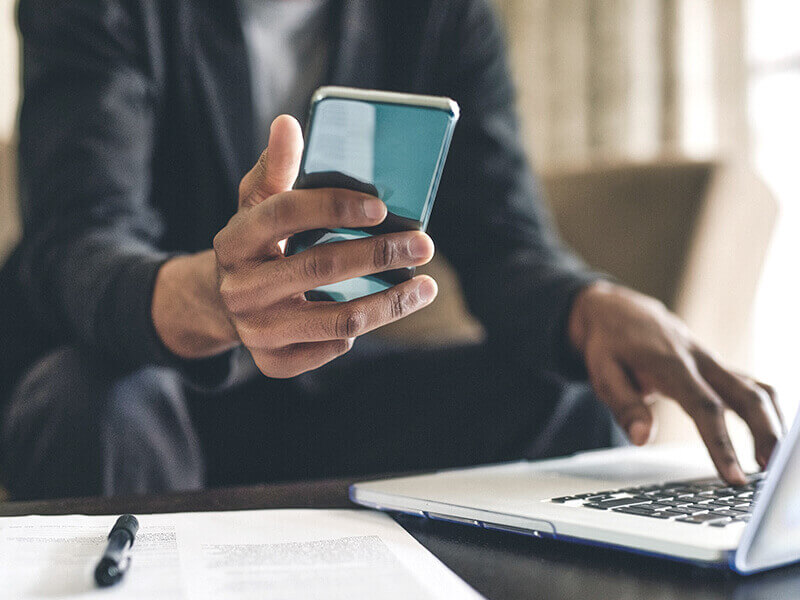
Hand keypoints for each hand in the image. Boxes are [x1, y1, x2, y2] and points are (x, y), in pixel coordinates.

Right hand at [208, 115, 435, 376]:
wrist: (223, 303)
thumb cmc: (257, 244)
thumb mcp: (257, 204)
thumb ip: (275, 167)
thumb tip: (289, 124)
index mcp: (234, 240)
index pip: (285, 214)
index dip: (334, 206)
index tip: (381, 206)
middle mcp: (240, 288)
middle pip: (320, 267)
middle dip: (380, 254)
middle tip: (424, 245)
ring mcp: (256, 330)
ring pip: (339, 319)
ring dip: (391, 303)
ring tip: (426, 286)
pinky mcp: (272, 362)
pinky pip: (330, 347)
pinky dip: (360, 330)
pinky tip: (380, 310)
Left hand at [568, 281, 783, 484]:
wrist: (618, 311)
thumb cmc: (609, 344)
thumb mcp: (602, 373)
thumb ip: (624, 405)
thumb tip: (641, 439)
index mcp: (671, 364)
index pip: (704, 407)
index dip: (722, 444)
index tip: (734, 477)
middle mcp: (700, 361)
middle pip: (747, 396)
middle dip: (766, 434)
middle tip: (771, 472)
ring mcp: (713, 362)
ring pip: (757, 390)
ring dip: (772, 424)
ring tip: (773, 463)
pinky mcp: (717, 367)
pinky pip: (752, 387)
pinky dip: (766, 412)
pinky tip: (770, 438)